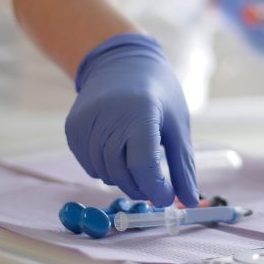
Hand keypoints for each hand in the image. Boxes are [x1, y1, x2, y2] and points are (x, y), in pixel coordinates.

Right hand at [65, 33, 198, 206]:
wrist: (120, 62)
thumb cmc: (157, 93)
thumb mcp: (178, 124)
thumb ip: (182, 165)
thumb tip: (191, 201)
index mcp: (140, 111)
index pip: (144, 163)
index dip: (156, 188)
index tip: (167, 199)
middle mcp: (108, 115)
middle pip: (122, 173)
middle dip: (141, 187)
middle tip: (155, 186)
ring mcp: (85, 122)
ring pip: (104, 173)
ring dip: (124, 179)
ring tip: (138, 161)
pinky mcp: (72, 128)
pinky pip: (90, 165)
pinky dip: (106, 169)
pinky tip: (118, 151)